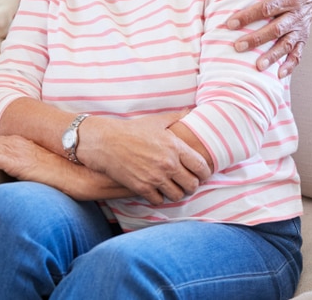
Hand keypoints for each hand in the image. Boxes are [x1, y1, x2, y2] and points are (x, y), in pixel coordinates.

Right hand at [76, 111, 211, 205]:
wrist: (107, 142)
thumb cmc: (132, 130)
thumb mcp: (156, 121)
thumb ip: (176, 117)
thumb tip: (190, 111)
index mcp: (175, 146)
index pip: (201, 166)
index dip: (205, 173)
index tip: (202, 174)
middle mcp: (168, 164)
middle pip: (192, 185)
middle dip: (191, 185)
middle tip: (187, 182)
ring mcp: (155, 177)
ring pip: (177, 195)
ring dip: (176, 193)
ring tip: (173, 187)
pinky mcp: (142, 187)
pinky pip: (159, 200)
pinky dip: (159, 197)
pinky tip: (156, 190)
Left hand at [227, 0, 311, 76]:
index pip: (267, 8)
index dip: (249, 16)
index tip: (230, 23)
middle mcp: (297, 14)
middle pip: (275, 30)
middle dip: (256, 39)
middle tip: (237, 47)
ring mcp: (301, 27)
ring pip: (287, 45)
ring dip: (273, 56)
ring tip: (258, 66)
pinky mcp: (303, 36)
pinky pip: (299, 53)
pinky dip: (291, 65)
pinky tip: (280, 75)